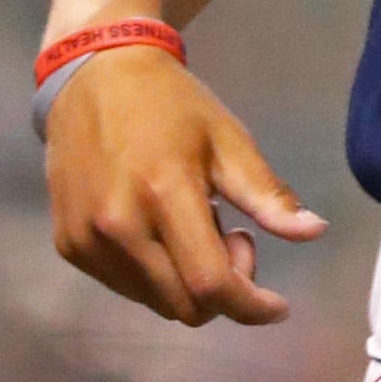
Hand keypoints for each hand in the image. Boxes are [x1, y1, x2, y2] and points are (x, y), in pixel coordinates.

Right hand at [44, 46, 327, 325]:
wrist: (94, 75)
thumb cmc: (171, 105)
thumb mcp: (228, 140)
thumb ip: (268, 194)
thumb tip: (313, 232)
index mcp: (163, 193)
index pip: (210, 284)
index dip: (250, 306)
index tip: (278, 306)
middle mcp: (117, 226)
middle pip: (184, 305)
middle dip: (224, 288)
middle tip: (234, 235)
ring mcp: (86, 240)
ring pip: (155, 302)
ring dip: (188, 283)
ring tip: (196, 226)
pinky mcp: (67, 245)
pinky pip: (125, 286)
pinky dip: (156, 275)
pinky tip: (162, 230)